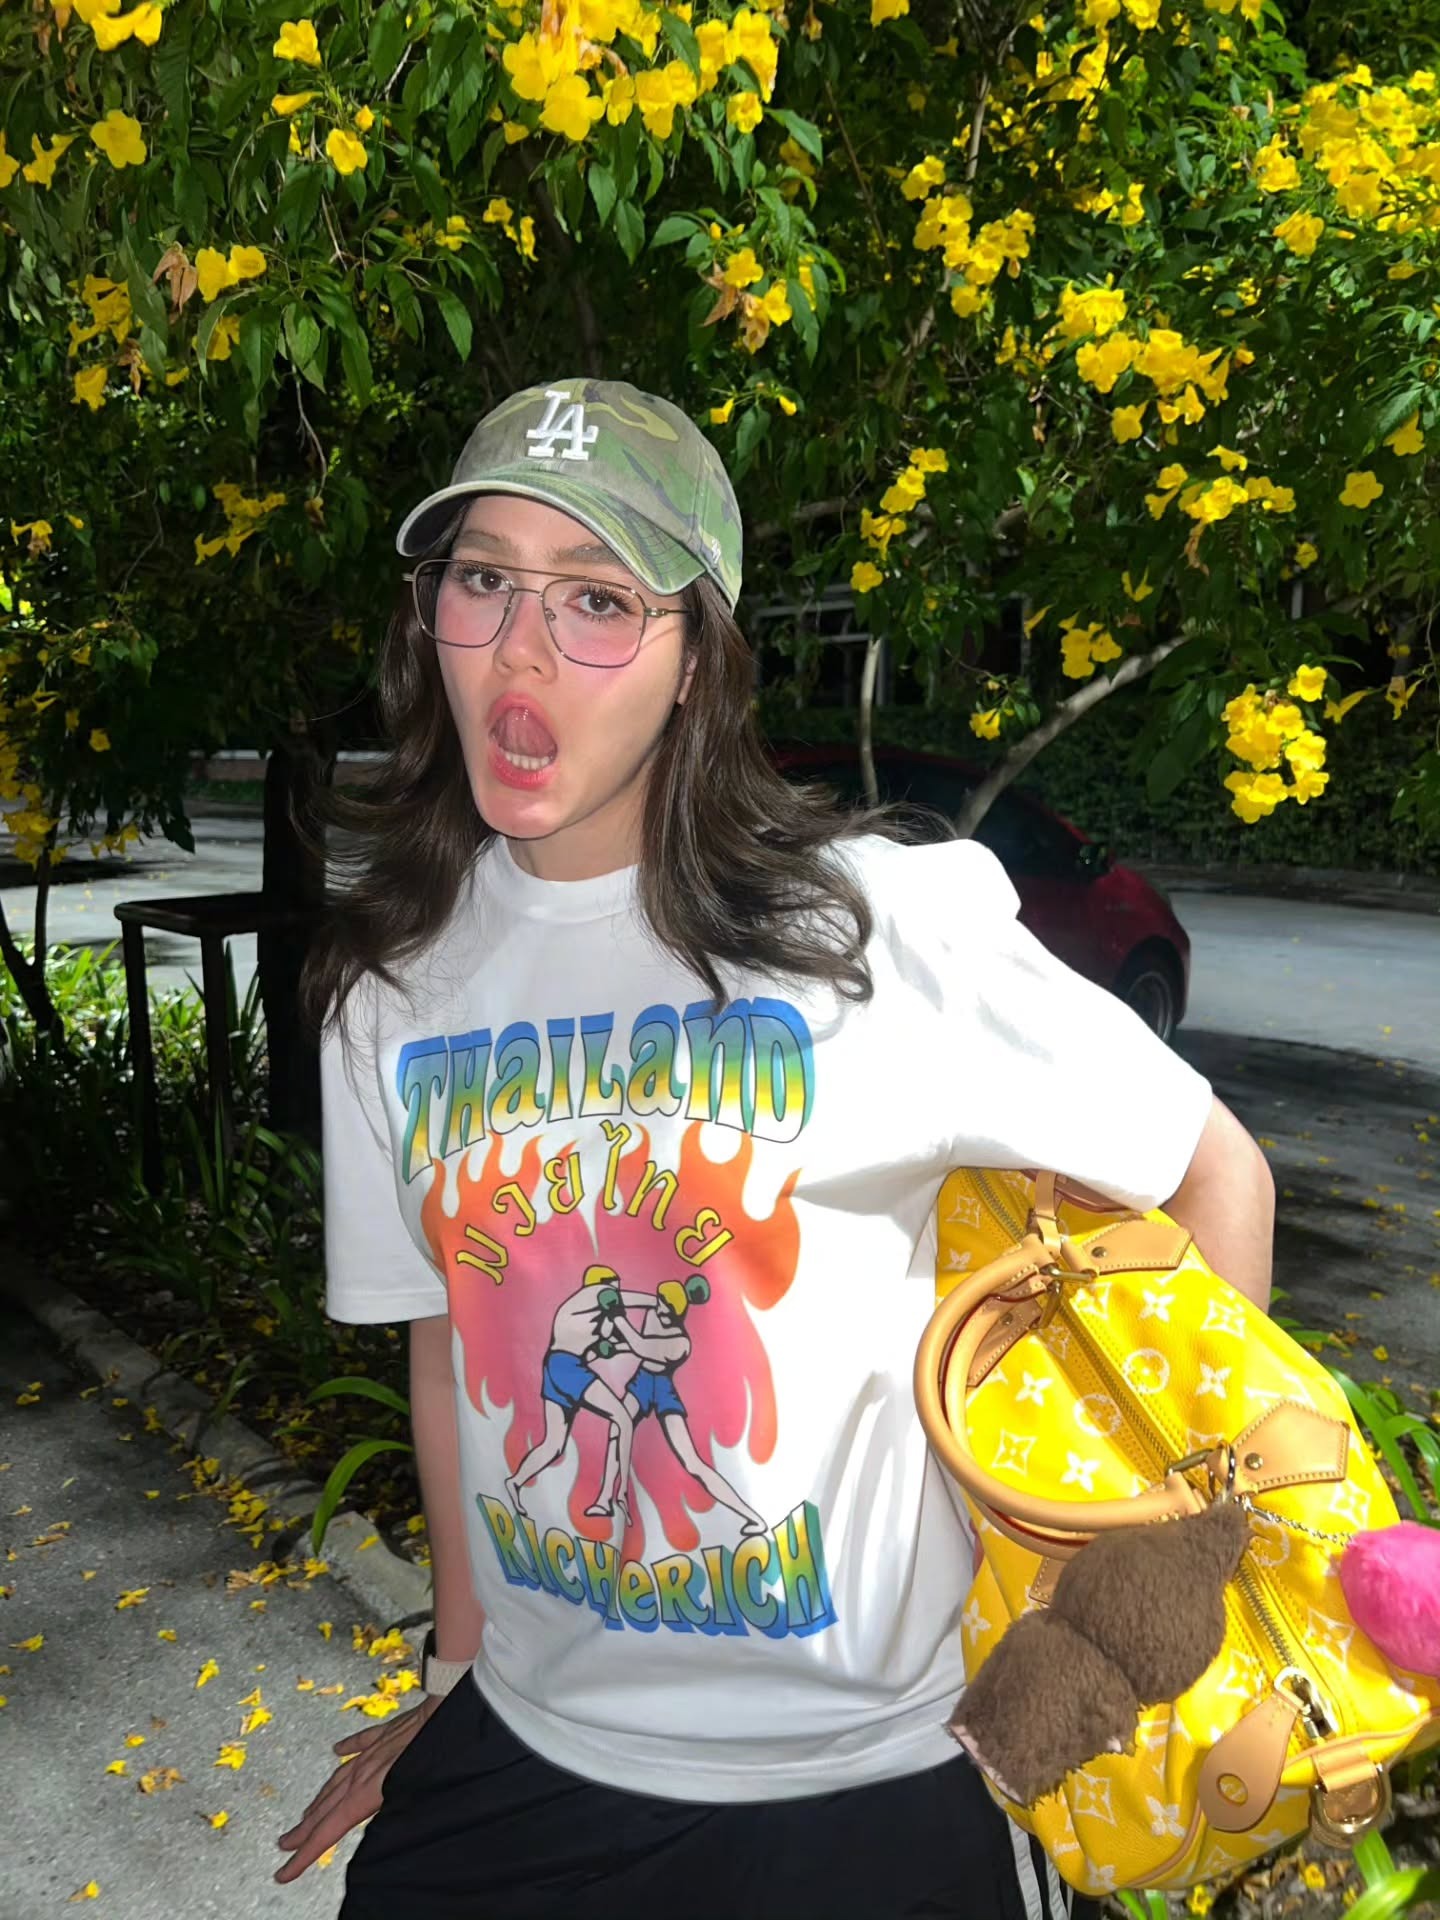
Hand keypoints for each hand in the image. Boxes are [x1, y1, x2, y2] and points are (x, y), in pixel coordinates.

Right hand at [274, 1692, 442, 1883]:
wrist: (450, 1699)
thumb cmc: (441, 1742)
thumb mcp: (418, 1786)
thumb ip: (393, 1808)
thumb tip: (381, 1829)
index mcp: (374, 1785)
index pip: (333, 1825)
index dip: (307, 1851)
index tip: (286, 1870)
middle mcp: (368, 1767)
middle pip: (329, 1805)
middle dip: (305, 1829)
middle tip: (285, 1845)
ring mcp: (378, 1746)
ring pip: (341, 1776)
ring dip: (321, 1798)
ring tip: (306, 1814)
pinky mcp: (392, 1729)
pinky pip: (364, 1740)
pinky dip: (348, 1748)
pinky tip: (337, 1749)